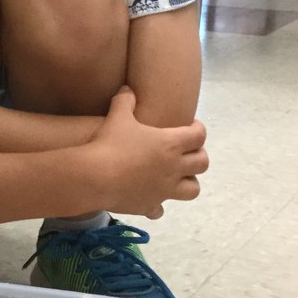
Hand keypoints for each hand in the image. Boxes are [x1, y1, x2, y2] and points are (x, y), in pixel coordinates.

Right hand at [89, 88, 207, 218]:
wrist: (94, 177)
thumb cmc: (109, 143)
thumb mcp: (117, 115)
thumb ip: (125, 100)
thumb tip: (127, 88)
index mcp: (171, 144)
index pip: (199, 135)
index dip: (198, 129)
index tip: (190, 126)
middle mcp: (174, 168)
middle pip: (203, 163)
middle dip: (198, 155)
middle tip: (186, 151)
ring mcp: (164, 190)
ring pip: (193, 189)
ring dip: (188, 182)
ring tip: (177, 177)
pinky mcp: (150, 205)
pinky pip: (161, 209)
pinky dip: (158, 204)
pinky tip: (149, 198)